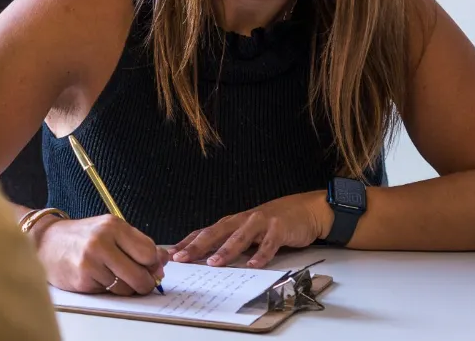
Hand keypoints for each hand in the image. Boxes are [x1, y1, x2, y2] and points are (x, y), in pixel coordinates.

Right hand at [35, 215, 167, 295]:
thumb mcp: (110, 230)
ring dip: (126, 288)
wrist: (46, 242)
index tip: (150, 267)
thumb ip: (137, 244)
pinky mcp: (83, 278)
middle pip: (141, 274)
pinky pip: (109, 293)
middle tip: (138, 279)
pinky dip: (108, 289)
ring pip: (127, 288)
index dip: (153, 264)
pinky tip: (98, 277)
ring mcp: (91, 261)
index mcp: (113, 225)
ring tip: (114, 276)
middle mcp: (102, 241)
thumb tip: (164, 261)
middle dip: (144, 282)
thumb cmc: (82, 237)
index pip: (149, 252)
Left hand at [171, 191, 331, 268]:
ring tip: (213, 264)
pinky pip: (268, 243)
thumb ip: (231, 243)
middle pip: (215, 233)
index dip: (187, 242)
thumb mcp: (247, 232)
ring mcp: (260, 223)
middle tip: (180, 259)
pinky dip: (261, 254)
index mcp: (231, 223)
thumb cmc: (271, 224)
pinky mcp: (278, 228)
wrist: (304, 210)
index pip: (204, 232)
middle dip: (196, 246)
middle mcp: (241, 220)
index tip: (170, 254)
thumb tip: (207, 260)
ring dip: (225, 251)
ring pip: (239, 237)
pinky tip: (253, 265)